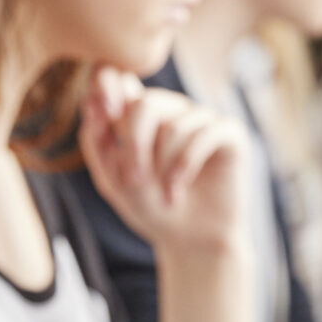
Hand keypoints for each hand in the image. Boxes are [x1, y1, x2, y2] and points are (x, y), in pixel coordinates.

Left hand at [77, 67, 245, 258]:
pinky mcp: (229, 133)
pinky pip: (205, 134)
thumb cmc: (153, 209)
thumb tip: (92, 102)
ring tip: (167, 196)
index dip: (108, 83)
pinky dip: (186, 164)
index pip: (120, 80)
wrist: (192, 241)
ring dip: (164, 166)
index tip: (102, 109)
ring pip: (174, 126)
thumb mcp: (114, 181)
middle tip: (135, 181)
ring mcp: (201, 119)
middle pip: (146, 104)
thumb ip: (98, 143)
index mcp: (139, 116)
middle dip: (134, 145)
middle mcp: (171, 110)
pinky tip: (179, 188)